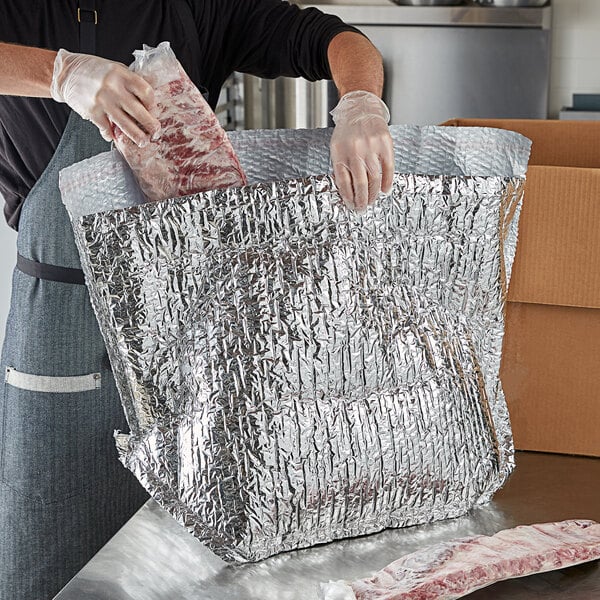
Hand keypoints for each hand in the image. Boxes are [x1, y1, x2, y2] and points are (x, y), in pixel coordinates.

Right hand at [50, 49, 160, 146]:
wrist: (65, 73)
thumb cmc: (92, 71)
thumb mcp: (114, 68)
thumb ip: (130, 81)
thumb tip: (149, 96)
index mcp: (121, 74)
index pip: (145, 91)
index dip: (152, 103)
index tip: (153, 110)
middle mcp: (113, 88)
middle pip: (139, 111)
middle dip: (150, 125)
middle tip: (156, 132)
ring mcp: (103, 101)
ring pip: (125, 125)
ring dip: (137, 136)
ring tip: (143, 142)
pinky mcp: (93, 112)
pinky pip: (107, 129)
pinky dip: (111, 135)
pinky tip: (115, 137)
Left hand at [330, 90, 393, 211]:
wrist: (361, 109)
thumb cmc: (347, 131)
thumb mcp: (337, 148)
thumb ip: (341, 167)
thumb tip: (347, 192)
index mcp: (339, 153)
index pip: (344, 182)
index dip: (348, 197)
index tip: (351, 205)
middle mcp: (355, 150)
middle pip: (360, 183)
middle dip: (362, 200)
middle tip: (362, 208)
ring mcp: (371, 147)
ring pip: (374, 178)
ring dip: (373, 194)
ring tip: (372, 201)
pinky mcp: (385, 143)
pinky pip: (388, 168)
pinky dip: (387, 182)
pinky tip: (385, 190)